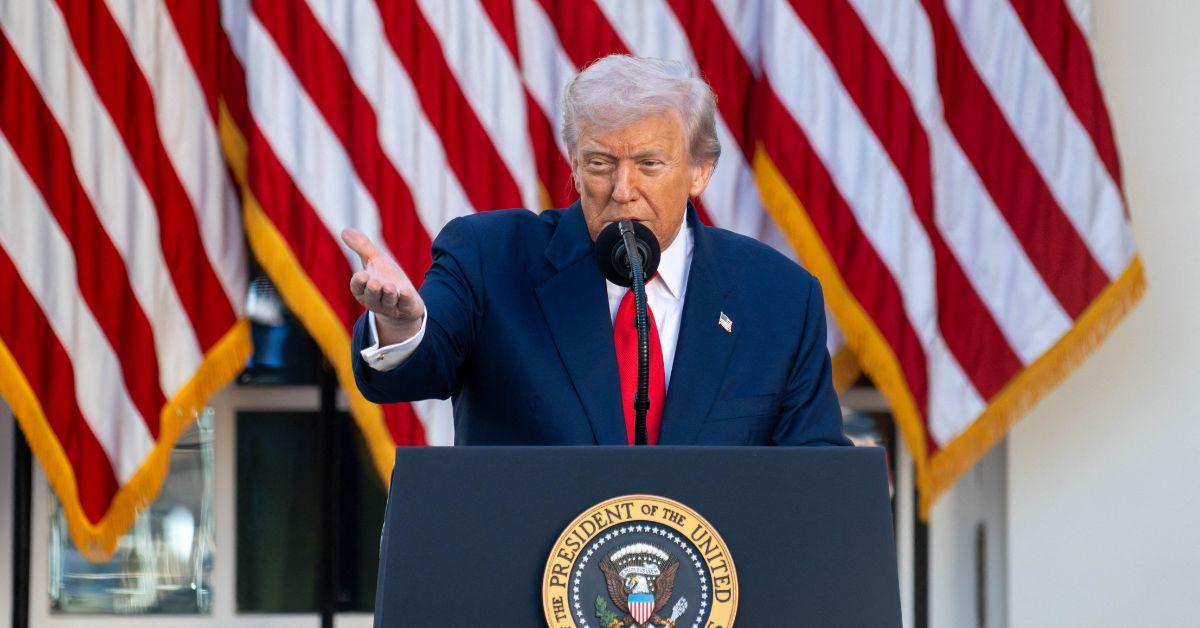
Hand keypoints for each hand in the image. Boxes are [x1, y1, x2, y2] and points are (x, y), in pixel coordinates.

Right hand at [341, 228, 424, 344]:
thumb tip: (344, 230)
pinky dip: (405, 299)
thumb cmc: (385, 277)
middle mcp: (375, 300)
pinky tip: (406, 292)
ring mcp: (391, 306)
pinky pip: (405, 305)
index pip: (357, 287)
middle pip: (371, 296)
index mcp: (363, 289)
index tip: (362, 276)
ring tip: (389, 287)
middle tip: (374, 283)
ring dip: (388, 294)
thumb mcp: (374, 260)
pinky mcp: (406, 308)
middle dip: (372, 290)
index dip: (359, 282)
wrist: (405, 298)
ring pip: (388, 302)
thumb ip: (361, 247)